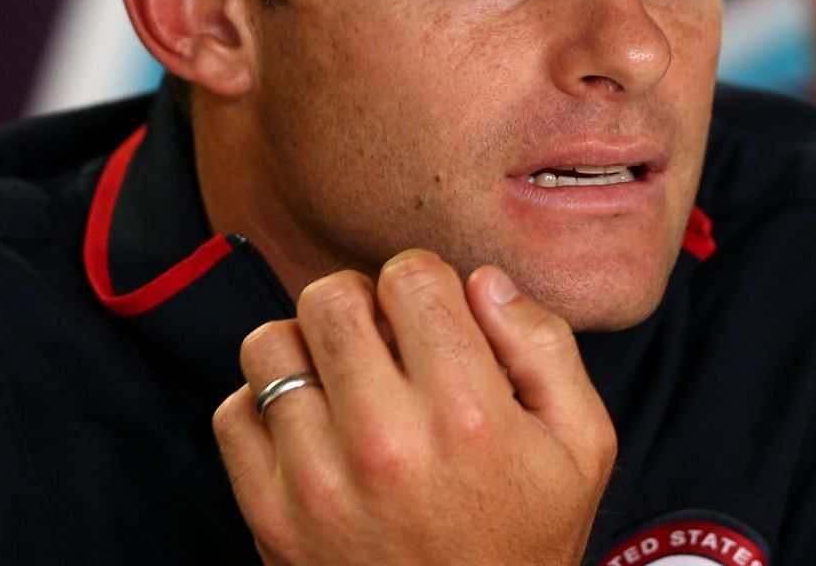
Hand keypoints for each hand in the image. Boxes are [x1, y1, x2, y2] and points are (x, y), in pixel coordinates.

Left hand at [213, 249, 617, 565]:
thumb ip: (545, 346)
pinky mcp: (271, 519)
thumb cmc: (526, 538)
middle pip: (330, 296)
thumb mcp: (582, 444)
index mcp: (468, 414)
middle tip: (385, 343)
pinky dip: (266, 408)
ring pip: (271, 345)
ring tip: (344, 382)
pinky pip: (234, 414)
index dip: (424, 285)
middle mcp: (386, 442)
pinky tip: (313, 427)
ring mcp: (318, 483)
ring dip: (307, 350)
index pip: (410, 276)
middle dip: (362, 304)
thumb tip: (484, 281)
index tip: (433, 321)